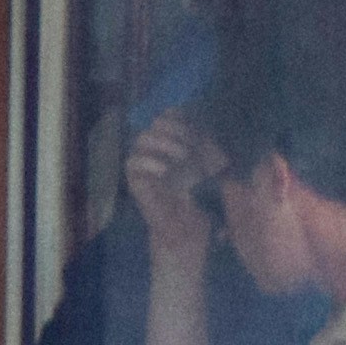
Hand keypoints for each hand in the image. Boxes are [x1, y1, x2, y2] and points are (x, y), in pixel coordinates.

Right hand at [123, 113, 215, 261]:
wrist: (188, 230)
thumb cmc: (203, 200)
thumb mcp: (213, 170)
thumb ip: (211, 148)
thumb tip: (213, 127)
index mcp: (176, 141)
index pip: (171, 114)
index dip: (181, 114)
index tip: (196, 122)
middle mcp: (159, 148)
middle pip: (158, 121)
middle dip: (176, 128)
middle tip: (191, 144)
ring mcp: (145, 163)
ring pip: (142, 137)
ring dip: (164, 142)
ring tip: (182, 155)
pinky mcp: (135, 181)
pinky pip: (132, 162)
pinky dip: (148, 162)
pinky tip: (165, 170)